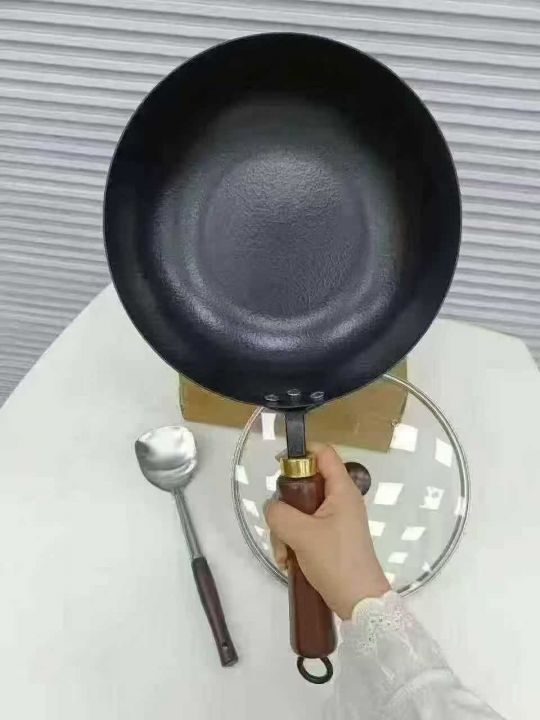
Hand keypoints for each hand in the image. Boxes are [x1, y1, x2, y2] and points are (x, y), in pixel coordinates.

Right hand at [264, 445, 389, 619]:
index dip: (301, 453)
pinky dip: (292, 542)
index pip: (323, 453)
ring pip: (300, 511)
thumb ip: (280, 514)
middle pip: (305, 485)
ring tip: (284, 554)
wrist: (360, 602)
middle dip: (285, 505)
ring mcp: (334, 521)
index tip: (279, 466)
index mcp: (342, 490)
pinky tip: (287, 561)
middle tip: (278, 523)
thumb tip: (271, 508)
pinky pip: (303, 529)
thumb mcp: (303, 534)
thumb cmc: (337, 561)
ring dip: (285, 530)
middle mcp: (340, 500)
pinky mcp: (329, 539)